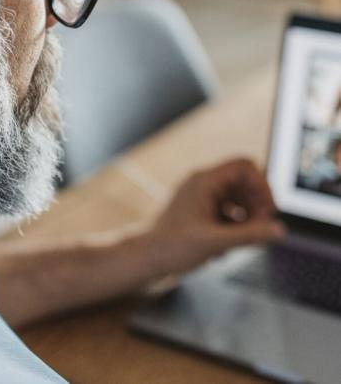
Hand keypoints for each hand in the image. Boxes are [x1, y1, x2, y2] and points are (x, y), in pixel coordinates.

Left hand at [146, 158, 285, 276]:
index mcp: (204, 181)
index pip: (244, 166)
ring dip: (246, 218)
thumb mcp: (215, 242)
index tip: (268, 211)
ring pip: (237, 199)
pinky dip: (233, 227)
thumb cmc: (170, 247)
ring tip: (242, 241)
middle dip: (256, 206)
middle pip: (244, 183)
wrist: (145, 258)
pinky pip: (227, 212)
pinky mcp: (200, 212)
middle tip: (259, 230)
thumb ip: (250, 235)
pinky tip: (225, 247)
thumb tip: (279, 230)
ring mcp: (201, 197)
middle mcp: (202, 184)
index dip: (262, 185)